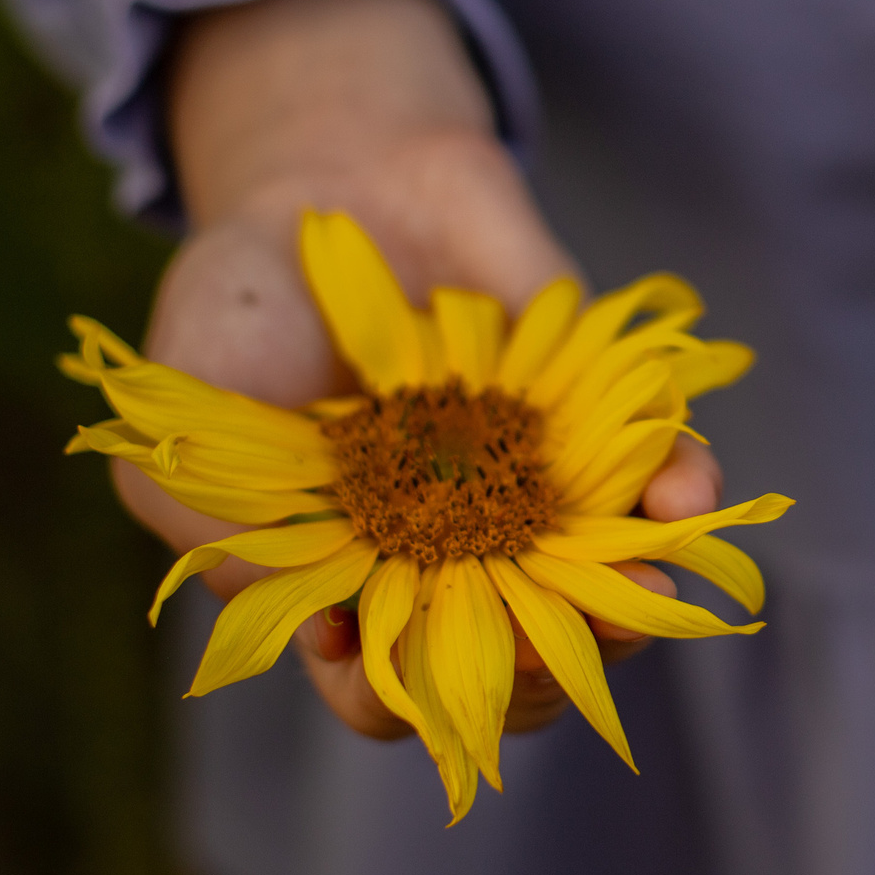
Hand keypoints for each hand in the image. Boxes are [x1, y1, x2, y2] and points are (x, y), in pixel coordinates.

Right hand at [125, 0, 719, 739]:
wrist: (336, 178)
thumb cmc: (242, 310)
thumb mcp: (189, 419)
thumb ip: (221, 528)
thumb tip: (318, 624)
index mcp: (353, 584)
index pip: (388, 691)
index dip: (390, 696)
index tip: (374, 647)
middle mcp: (457, 557)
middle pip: (518, 669)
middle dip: (543, 674)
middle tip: (547, 647)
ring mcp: (535, 495)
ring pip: (610, 596)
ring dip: (638, 607)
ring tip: (643, 586)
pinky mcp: (604, 423)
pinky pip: (666, 477)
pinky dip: (685, 490)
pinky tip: (683, 493)